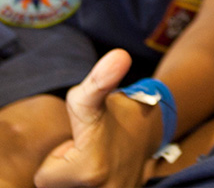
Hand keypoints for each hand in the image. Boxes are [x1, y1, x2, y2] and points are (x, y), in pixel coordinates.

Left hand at [34, 48, 159, 187]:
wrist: (150, 126)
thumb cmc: (113, 111)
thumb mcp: (92, 94)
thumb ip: (98, 80)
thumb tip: (119, 56)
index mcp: (90, 170)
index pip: (45, 178)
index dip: (57, 158)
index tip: (77, 143)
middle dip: (68, 171)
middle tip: (86, 151)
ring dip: (79, 179)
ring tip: (95, 160)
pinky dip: (94, 185)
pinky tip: (106, 171)